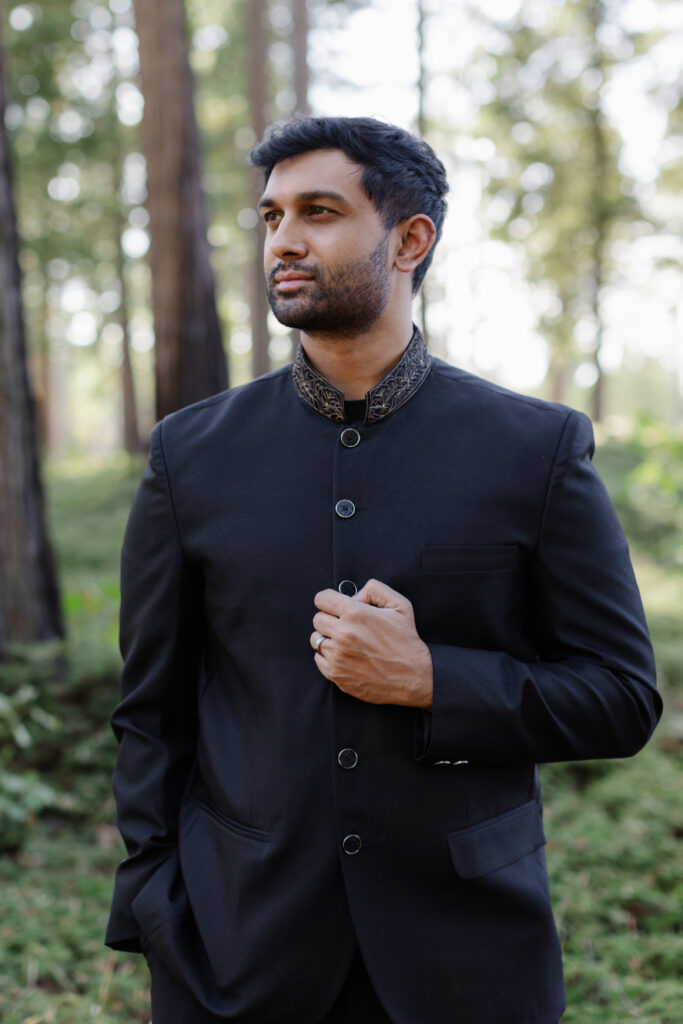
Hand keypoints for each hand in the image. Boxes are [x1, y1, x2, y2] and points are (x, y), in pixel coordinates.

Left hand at [310, 579, 432, 709]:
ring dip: (329, 638)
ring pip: (316, 639)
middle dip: (331, 619)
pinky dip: (329, 657)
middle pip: (318, 619)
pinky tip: (347, 656)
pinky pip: (319, 659)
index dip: (330, 600)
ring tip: (347, 642)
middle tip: (346, 626)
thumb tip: (354, 596)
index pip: (321, 599)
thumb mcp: (399, 605)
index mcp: (355, 614)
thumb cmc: (406, 640)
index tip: (337, 606)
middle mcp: (343, 634)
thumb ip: (374, 590)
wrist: (414, 676)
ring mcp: (337, 656)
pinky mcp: (335, 674)